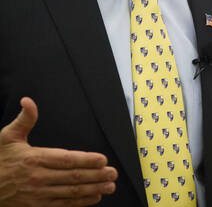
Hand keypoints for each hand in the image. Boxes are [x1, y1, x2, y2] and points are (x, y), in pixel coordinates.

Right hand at [0, 97, 117, 205]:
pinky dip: (81, 202)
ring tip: (109, 186)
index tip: (102, 160)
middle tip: (113, 173)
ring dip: (93, 189)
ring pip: (71, 193)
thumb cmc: (0, 160)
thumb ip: (24, 119)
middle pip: (73, 178)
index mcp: (34, 158)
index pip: (66, 160)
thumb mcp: (8, 136)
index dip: (86, 160)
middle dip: (96, 175)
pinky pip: (63, 205)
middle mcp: (39, 178)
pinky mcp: (38, 206)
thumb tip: (28, 101)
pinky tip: (94, 197)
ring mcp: (39, 194)